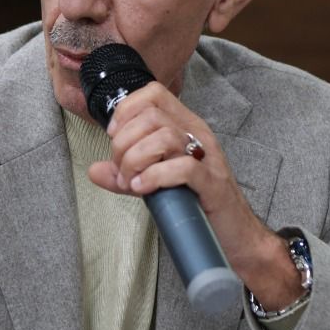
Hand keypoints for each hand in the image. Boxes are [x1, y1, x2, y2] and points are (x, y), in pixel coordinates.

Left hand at [91, 84, 303, 309]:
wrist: (235, 235)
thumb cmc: (196, 204)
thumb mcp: (154, 183)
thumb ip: (124, 174)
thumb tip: (94, 170)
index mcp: (185, 127)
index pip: (153, 93)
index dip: (126, 111)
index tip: (114, 138)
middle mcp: (198, 135)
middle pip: (152, 115)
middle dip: (125, 143)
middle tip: (122, 170)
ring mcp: (208, 158)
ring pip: (164, 137)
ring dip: (136, 160)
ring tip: (131, 181)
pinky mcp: (212, 184)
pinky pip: (181, 168)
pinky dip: (154, 176)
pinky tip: (143, 189)